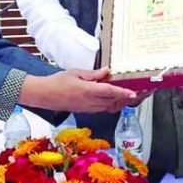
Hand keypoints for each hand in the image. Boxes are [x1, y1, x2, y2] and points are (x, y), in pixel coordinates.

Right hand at [19, 68, 136, 112]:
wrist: (44, 95)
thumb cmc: (58, 82)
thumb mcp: (76, 73)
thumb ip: (94, 74)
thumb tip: (107, 71)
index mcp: (88, 91)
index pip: (110, 92)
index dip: (123, 93)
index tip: (134, 93)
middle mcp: (90, 102)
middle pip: (113, 102)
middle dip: (126, 98)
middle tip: (138, 93)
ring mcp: (89, 108)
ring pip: (110, 107)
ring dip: (120, 102)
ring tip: (130, 96)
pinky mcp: (86, 111)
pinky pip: (103, 109)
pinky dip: (112, 105)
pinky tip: (115, 99)